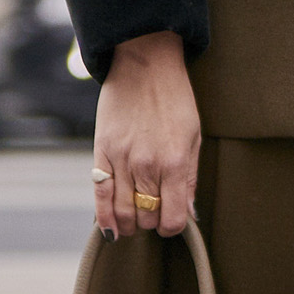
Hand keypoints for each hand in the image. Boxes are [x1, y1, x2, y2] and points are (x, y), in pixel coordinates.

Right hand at [91, 32, 200, 238]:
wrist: (146, 65)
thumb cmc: (175, 99)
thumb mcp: (194, 137)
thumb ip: (190, 179)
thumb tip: (189, 212)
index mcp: (175, 162)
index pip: (172, 218)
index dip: (173, 226)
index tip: (172, 221)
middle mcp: (147, 166)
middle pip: (147, 217)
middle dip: (152, 221)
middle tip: (155, 210)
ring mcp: (122, 160)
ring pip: (123, 212)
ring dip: (130, 223)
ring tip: (135, 217)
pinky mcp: (101, 152)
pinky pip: (99, 195)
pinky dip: (104, 217)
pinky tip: (112, 228)